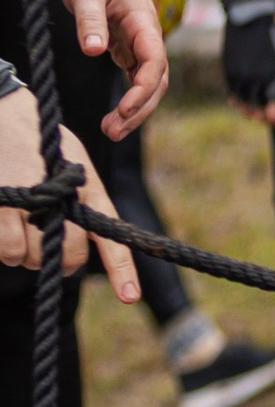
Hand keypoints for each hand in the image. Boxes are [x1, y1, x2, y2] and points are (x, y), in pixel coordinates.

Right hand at [0, 95, 135, 297]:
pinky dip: (2, 244)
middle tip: (39, 232)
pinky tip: (0, 217)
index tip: (130, 296)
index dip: (122, 270)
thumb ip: (80, 202)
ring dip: (21, 247)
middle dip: (55, 256)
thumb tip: (73, 245)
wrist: (4, 111)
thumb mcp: (71, 164)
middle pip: (68, 258)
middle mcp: (63, 199)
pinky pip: (7, 250)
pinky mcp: (1, 208)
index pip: (110, 235)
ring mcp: (31, 204)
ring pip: (31, 258)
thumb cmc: (37, 140)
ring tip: (15, 215)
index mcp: (87, 188)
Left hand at [56, 0, 168, 137]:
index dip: (142, 89)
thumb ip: (90, 19)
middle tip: (112, 131)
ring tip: (111, 129)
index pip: (154, 62)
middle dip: (139, 109)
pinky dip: (129, 95)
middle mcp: (146, 32)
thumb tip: (93, 50)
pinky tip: (116, 112)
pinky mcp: (125, 42)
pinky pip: (135, 74)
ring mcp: (138, 39)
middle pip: (156, 80)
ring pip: (147, 81)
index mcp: (142, 19)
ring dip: (135, 108)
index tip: (123, 109)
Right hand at [224, 6, 274, 138]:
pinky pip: (236, 99)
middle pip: (265, 115)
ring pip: (248, 110)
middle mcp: (253, 81)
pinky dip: (248, 106)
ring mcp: (238, 78)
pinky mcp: (229, 74)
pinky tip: (260, 105)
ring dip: (264, 117)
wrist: (251, 14)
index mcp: (273, 77)